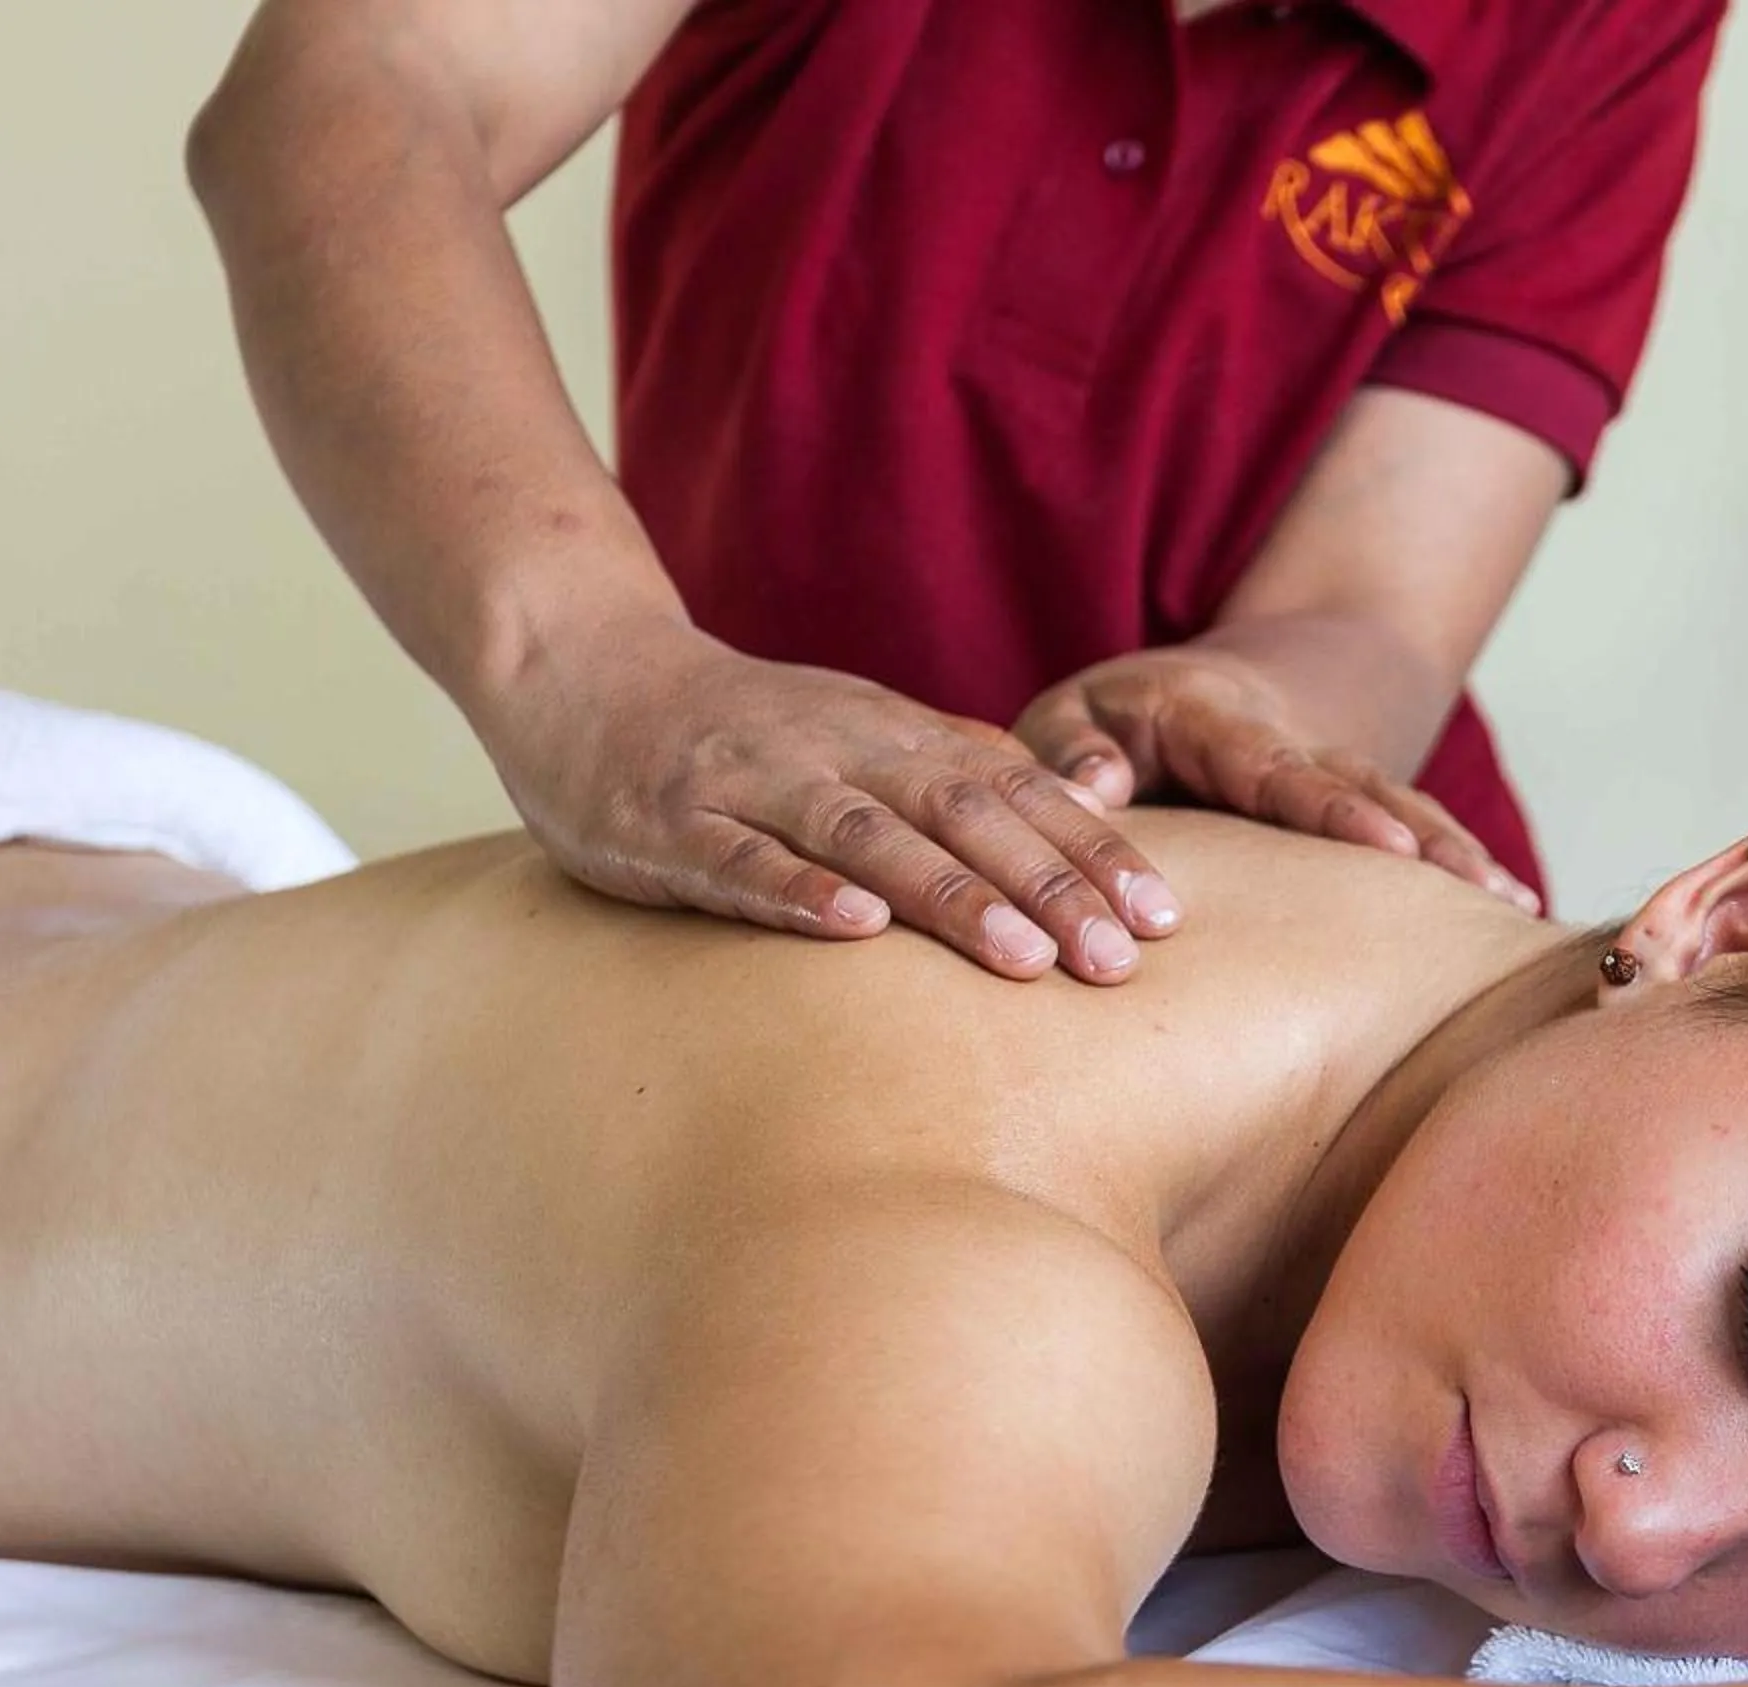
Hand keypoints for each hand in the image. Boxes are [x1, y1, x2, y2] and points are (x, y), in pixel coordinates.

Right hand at [478, 616, 1181, 980]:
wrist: (581, 665)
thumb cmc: (747, 728)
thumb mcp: (866, 737)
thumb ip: (963, 773)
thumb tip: (1086, 818)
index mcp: (896, 736)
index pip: (1018, 792)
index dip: (1092, 853)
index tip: (1166, 918)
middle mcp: (840, 751)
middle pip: (964, 815)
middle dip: (1049, 888)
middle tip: (1120, 962)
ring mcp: (754, 784)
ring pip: (868, 837)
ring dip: (949, 898)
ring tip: (1022, 959)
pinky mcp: (671, 822)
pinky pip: (741, 861)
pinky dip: (800, 893)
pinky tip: (854, 931)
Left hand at [1014, 647, 1540, 911]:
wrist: (1185, 691)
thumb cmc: (1107, 724)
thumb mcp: (1065, 719)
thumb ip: (1068, 751)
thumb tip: (1098, 791)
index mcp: (1215, 722)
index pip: (1274, 768)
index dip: (1330, 809)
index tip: (1383, 847)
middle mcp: (1289, 746)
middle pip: (1364, 790)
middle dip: (1423, 838)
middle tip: (1475, 886)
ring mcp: (1331, 778)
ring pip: (1404, 811)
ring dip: (1457, 856)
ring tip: (1514, 906)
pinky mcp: (1356, 816)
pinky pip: (1412, 836)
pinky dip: (1459, 868)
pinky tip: (1510, 908)